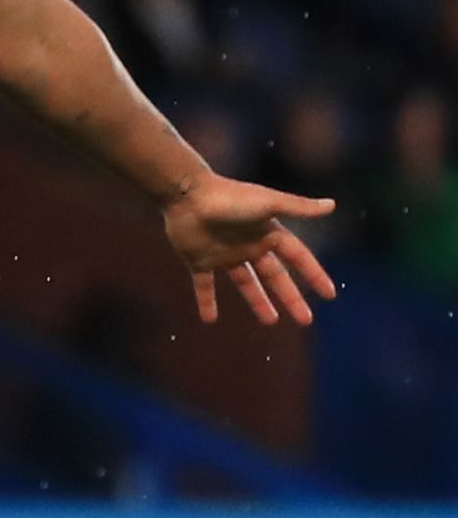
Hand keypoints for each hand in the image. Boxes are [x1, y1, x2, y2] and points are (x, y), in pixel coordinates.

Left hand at [162, 173, 337, 324]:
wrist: (186, 195)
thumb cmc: (229, 198)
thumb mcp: (268, 203)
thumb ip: (299, 207)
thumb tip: (332, 205)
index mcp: (267, 233)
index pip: (297, 257)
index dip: (314, 274)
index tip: (329, 294)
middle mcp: (247, 245)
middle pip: (274, 276)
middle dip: (290, 297)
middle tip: (305, 320)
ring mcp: (223, 254)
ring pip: (245, 283)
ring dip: (257, 301)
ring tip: (270, 321)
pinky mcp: (198, 260)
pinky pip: (204, 285)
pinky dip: (206, 301)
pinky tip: (209, 320)